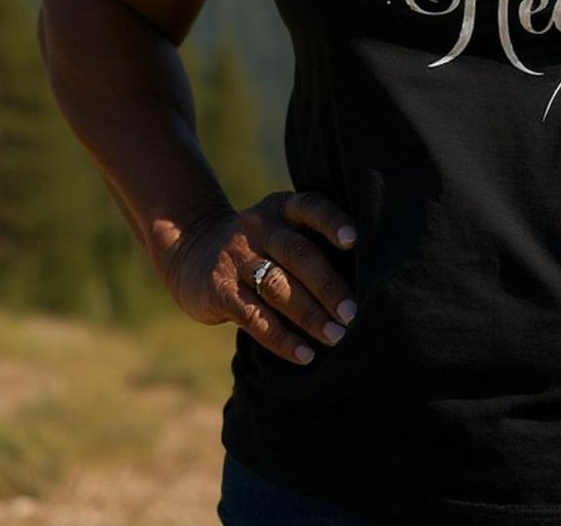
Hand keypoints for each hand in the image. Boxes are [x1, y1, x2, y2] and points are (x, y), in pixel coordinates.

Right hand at [160, 190, 358, 365]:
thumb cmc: (260, 244)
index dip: (332, 222)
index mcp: (282, 208)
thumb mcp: (280, 227)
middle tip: (353, 313)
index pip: (311, 207)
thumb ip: (312, 242)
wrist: (192, 249)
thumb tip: (369, 279)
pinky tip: (304, 353)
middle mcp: (260, 228)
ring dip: (310, 315)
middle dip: (328, 286)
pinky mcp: (220, 290)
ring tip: (336, 336)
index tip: (354, 241)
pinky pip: (254, 316)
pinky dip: (281, 338)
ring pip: (277, 287)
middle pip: (298, 254)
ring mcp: (237, 258)